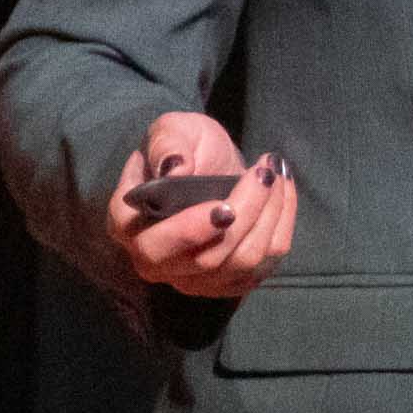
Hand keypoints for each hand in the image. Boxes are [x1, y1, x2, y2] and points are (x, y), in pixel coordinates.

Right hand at [107, 111, 296, 298]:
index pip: (154, 246)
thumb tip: (175, 170)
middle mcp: (156, 262)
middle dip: (245, 215)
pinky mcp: (228, 282)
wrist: (209, 165)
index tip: (225, 206)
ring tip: (274, 174)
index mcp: (128, 226)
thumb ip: (167, 144)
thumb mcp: (171, 130)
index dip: (190, 232)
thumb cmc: (184, 148)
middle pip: (206, 259)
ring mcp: (193, 278)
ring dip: (269, 216)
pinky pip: (264, 264)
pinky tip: (283, 190)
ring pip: (241, 263)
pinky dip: (281, 224)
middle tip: (263, 173)